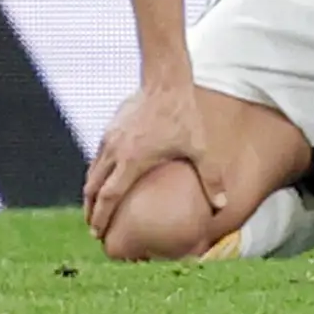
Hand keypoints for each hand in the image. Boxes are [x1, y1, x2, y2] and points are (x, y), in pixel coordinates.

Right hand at [84, 75, 221, 234]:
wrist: (165, 80)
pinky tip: (104, 179)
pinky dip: (96, 173)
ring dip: (91, 192)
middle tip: (94, 229)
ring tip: (95, 208)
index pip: (109, 197)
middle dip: (91, 210)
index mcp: (132, 161)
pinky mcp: (110, 128)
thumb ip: (210, 178)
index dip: (101, 217)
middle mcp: (115, 151)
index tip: (98, 233)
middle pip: (93, 188)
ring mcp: (109, 138)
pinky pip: (97, 157)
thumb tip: (222, 205)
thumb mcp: (199, 149)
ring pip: (92, 172)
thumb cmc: (183, 114)